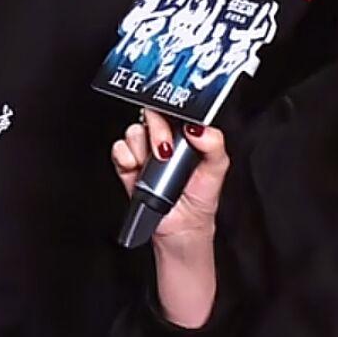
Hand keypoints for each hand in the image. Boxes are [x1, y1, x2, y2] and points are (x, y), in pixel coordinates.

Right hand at [112, 107, 229, 242]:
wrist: (182, 227)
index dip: (170, 109)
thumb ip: (214, 143)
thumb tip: (198, 128)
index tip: (174, 120)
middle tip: (166, 150)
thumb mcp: (218, 167)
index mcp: (184, 132)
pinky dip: (126, 157)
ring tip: (157, 165)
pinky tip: (139, 168)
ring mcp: (144, 151)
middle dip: (157, 129)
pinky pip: (119, 149)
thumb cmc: (200, 196)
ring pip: (133, 131)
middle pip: (150, 115)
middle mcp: (162, 138)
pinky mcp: (128, 165)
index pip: (173, 108)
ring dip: (143, 147)